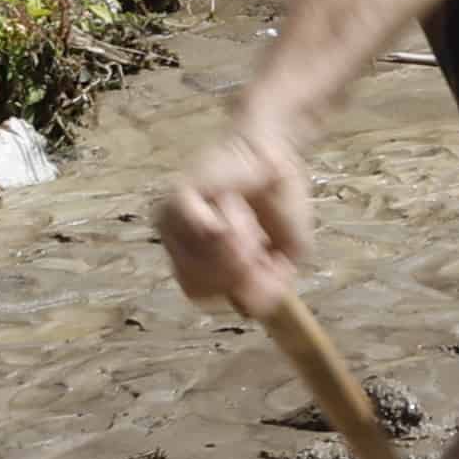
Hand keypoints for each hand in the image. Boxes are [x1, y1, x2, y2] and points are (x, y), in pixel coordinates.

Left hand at [147, 119, 311, 317]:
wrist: (276, 151)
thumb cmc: (277, 201)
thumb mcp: (287, 255)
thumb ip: (272, 286)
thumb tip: (250, 307)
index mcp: (194, 258)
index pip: (203, 294)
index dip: (236, 288)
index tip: (263, 263)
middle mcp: (175, 242)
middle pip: (199, 286)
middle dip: (237, 272)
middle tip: (258, 242)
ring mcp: (171, 221)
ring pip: (198, 263)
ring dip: (235, 247)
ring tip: (247, 217)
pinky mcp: (178, 197)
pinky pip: (200, 231)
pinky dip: (225, 226)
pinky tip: (234, 205)